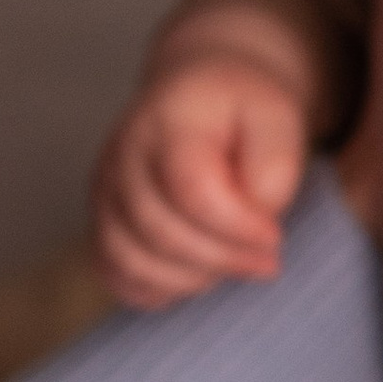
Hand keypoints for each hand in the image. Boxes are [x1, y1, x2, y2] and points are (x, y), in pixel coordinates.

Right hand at [91, 8, 313, 309]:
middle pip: (160, 231)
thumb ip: (275, 169)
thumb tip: (256, 219)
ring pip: (132, 260)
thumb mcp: (280, 118)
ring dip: (191, 277)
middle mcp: (123, 155)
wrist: (204, 93)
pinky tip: (197, 274)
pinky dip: (157, 288)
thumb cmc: (244, 108)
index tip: (275, 236)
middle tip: (266, 260)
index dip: (237, 227)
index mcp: (168, 120)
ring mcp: (105, 189)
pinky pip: (115, 272)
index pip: (192, 190)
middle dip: (222, 258)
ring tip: (231, 262)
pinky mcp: (102, 218)